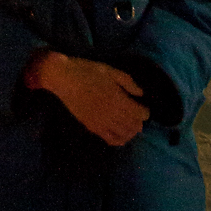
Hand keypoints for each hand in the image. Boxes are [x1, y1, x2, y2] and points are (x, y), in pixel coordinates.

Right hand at [23, 50, 148, 145]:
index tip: (143, 106)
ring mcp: (102, 123)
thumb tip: (141, 93)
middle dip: (139, 122)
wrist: (64, 78)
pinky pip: (110, 140)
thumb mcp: (110, 70)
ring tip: (129, 124)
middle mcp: (112, 115)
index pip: (141, 114)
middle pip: (134, 126)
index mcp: (118, 99)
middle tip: (137, 115)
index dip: (145, 111)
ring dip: (130, 131)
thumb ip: (128, 82)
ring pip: (124, 135)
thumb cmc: (87, 71)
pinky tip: (119, 134)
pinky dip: (119, 139)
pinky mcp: (92, 127)